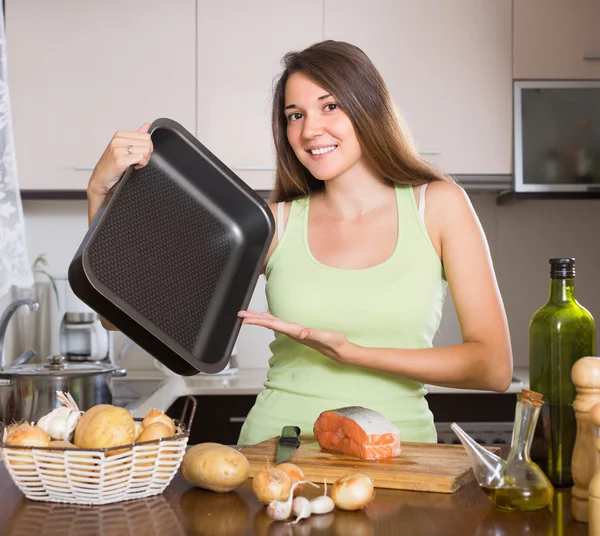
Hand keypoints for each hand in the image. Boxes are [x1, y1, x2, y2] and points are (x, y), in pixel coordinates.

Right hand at [88, 123, 152, 196]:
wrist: (101, 179)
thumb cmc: (112, 165)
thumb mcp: (123, 148)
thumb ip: (136, 136)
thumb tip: (147, 125)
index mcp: (120, 135)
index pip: (146, 136)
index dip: (147, 147)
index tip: (139, 154)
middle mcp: (118, 140)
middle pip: (148, 143)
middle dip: (147, 154)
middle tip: (137, 161)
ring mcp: (118, 149)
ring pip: (146, 151)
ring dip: (144, 161)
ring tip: (134, 164)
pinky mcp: (120, 159)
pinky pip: (141, 158)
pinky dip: (141, 165)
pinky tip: (133, 167)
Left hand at [238, 310, 354, 363]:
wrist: (340, 351)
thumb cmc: (334, 343)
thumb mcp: (325, 337)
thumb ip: (312, 334)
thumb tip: (300, 333)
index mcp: (295, 331)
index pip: (272, 325)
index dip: (258, 321)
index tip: (245, 318)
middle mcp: (292, 332)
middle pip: (269, 324)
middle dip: (254, 319)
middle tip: (240, 314)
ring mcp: (295, 332)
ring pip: (273, 324)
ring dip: (260, 319)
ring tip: (249, 315)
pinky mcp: (298, 331)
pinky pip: (280, 324)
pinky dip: (271, 319)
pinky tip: (268, 317)